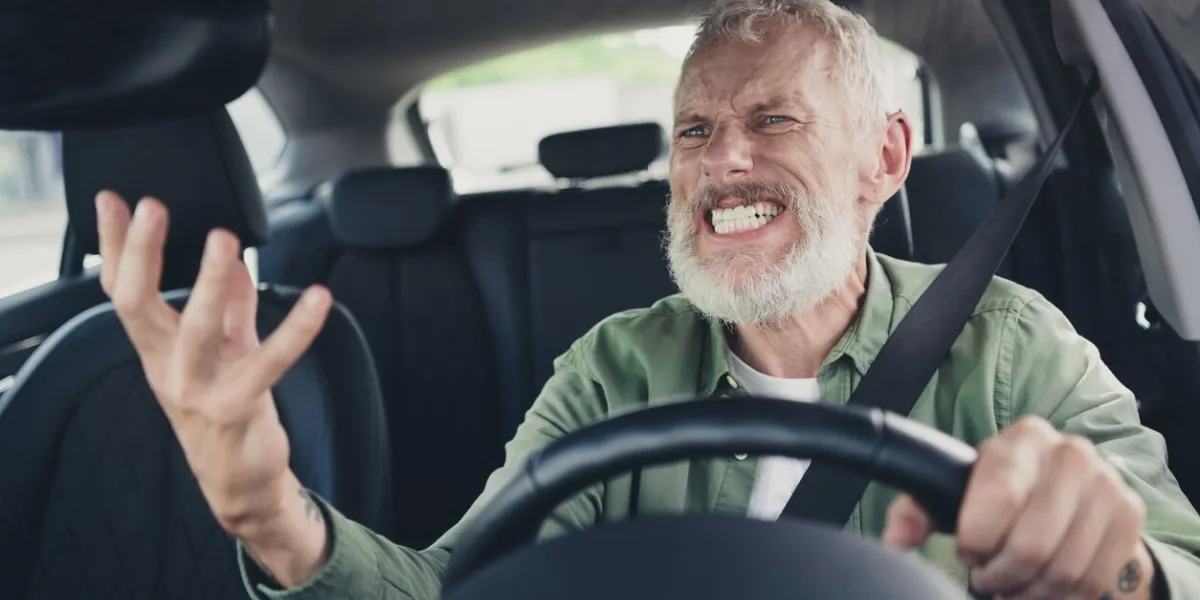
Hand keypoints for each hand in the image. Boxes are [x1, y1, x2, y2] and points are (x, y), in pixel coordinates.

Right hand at [96, 191, 332, 585]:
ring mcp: (198, 390)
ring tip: (223, 240)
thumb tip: (234, 258)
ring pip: (196, 329)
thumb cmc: (229, 407)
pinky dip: (296, 329)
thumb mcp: (224, 350)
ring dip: (207, 282)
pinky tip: (319, 300)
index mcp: (157, 349)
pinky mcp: (238, 408)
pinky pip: (268, 362)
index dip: (118, 246)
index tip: (114, 199)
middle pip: (139, 305)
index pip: (123, 291)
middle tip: (152, 207)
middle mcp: (168, 367)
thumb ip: (229, 304)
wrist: (241, 482)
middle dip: (143, 253)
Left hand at [881, 416, 1153, 599]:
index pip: (997, 498)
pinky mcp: (1130, 515)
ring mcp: (1107, 484)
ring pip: (1064, 569)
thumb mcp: (955, 495)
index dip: (976, 540)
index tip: (967, 551)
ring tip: (1012, 586)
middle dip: (1001, 574)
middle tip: (987, 578)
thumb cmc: (998, 495)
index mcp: (1022, 439)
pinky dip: (1062, 597)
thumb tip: (895, 540)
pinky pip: (1094, 579)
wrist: (1067, 493)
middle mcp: (1070, 453)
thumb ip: (916, 511)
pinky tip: (1042, 588)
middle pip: (1031, 543)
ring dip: (1030, 591)